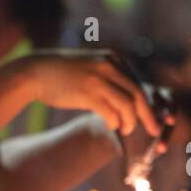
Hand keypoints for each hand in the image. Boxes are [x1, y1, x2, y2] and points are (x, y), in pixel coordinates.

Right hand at [18, 49, 163, 136]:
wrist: (35, 73)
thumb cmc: (62, 75)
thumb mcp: (90, 69)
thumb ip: (108, 79)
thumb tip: (124, 99)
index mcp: (113, 60)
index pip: (138, 84)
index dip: (148, 103)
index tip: (153, 117)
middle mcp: (109, 66)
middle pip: (138, 94)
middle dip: (148, 115)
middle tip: (155, 130)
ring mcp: (98, 79)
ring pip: (127, 105)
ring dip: (130, 122)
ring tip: (126, 130)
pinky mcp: (86, 92)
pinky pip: (110, 112)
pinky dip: (114, 122)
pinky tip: (112, 127)